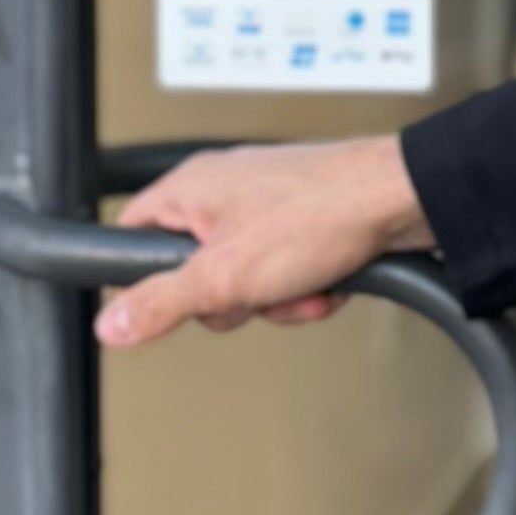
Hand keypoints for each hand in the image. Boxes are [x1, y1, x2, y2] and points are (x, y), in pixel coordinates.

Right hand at [96, 136, 432, 347]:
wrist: (404, 200)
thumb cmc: (322, 212)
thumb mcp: (225, 276)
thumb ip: (161, 303)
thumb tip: (110, 324)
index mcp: (191, 190)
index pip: (132, 236)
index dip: (143, 280)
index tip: (164, 306)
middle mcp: (225, 192)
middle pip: (193, 273)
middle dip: (230, 300)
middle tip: (252, 294)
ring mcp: (266, 207)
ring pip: (245, 281)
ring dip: (276, 300)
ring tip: (302, 287)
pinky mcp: (304, 224)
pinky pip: (284, 274)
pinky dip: (305, 289)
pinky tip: (327, 286)